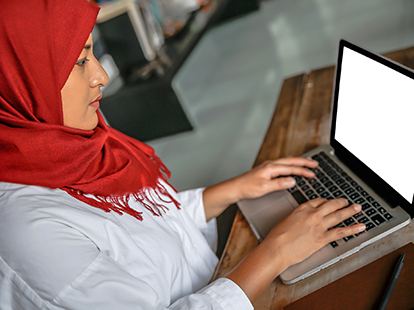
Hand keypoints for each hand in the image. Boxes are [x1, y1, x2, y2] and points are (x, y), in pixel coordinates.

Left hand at [203, 157, 317, 220]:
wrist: (234, 188)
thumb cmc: (246, 188)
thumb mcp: (264, 188)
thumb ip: (279, 184)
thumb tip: (292, 181)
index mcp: (270, 168)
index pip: (290, 168)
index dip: (303, 171)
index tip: (313, 174)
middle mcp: (270, 165)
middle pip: (290, 161)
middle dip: (303, 162)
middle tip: (315, 163)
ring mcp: (268, 167)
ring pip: (286, 162)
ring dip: (297, 162)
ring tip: (307, 163)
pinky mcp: (266, 170)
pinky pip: (282, 165)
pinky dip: (290, 165)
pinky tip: (292, 168)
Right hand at [263, 198, 365, 270]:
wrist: (277, 248)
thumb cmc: (278, 236)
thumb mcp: (287, 219)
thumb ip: (298, 216)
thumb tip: (303, 219)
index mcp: (302, 208)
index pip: (319, 201)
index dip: (327, 201)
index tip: (330, 202)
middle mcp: (312, 214)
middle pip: (331, 205)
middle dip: (341, 202)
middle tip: (347, 201)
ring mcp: (319, 226)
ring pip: (339, 215)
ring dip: (350, 211)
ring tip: (357, 208)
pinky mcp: (322, 238)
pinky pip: (341, 232)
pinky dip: (353, 229)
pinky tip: (360, 227)